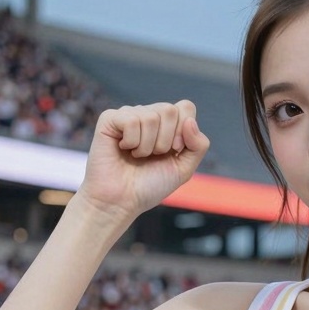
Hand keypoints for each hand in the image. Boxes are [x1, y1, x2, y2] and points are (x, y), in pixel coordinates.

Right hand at [77, 101, 209, 223]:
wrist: (122, 201)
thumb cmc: (149, 186)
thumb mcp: (183, 168)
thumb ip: (198, 146)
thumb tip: (190, 121)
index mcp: (166, 125)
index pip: (185, 107)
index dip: (184, 130)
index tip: (173, 151)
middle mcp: (148, 115)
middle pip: (170, 110)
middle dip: (165, 141)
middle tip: (152, 156)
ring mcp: (128, 115)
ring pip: (151, 117)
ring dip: (147, 146)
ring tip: (136, 156)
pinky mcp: (110, 119)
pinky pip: (132, 120)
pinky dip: (131, 141)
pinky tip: (123, 149)